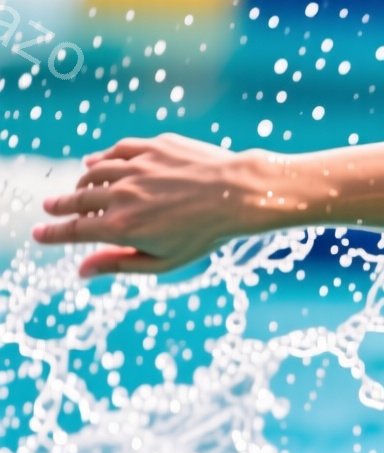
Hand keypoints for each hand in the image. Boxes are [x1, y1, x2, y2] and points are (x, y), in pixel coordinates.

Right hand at [33, 132, 253, 278]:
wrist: (240, 194)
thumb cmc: (206, 234)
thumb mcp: (164, 260)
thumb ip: (120, 264)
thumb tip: (82, 271)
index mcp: (122, 227)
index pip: (75, 230)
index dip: (53, 233)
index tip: (40, 233)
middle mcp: (121, 194)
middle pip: (78, 199)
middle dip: (60, 206)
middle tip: (51, 209)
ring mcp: (135, 167)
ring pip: (94, 173)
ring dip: (83, 183)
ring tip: (80, 190)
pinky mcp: (151, 146)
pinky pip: (116, 151)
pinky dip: (102, 159)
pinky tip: (97, 163)